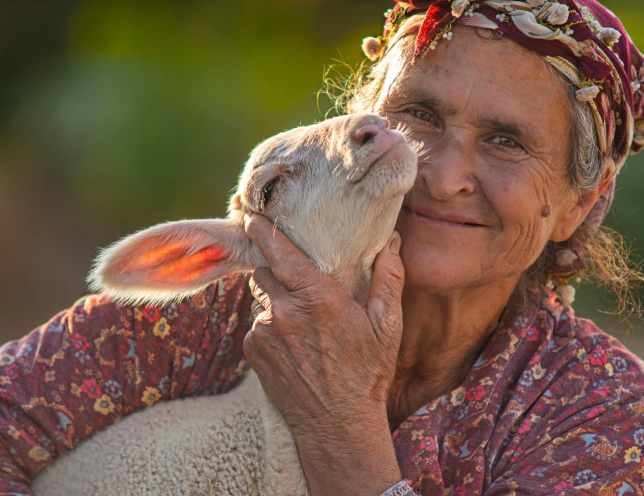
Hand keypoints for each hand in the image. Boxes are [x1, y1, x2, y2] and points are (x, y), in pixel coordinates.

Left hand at [242, 213, 404, 494]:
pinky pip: (257, 326)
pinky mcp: (253, 352)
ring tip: (303, 325)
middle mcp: (285, 311)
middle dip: (277, 272)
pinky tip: (294, 347)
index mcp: (318, 298)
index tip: (252, 215)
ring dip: (277, 303)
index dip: (264, 230)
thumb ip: (388, 278)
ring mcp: (265, 333)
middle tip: (299, 286)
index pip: (281, 252)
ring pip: (262, 300)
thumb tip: (391, 241)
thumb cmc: (367, 374)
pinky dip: (271, 328)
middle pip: (265, 272)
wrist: (337, 426)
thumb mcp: (387, 326)